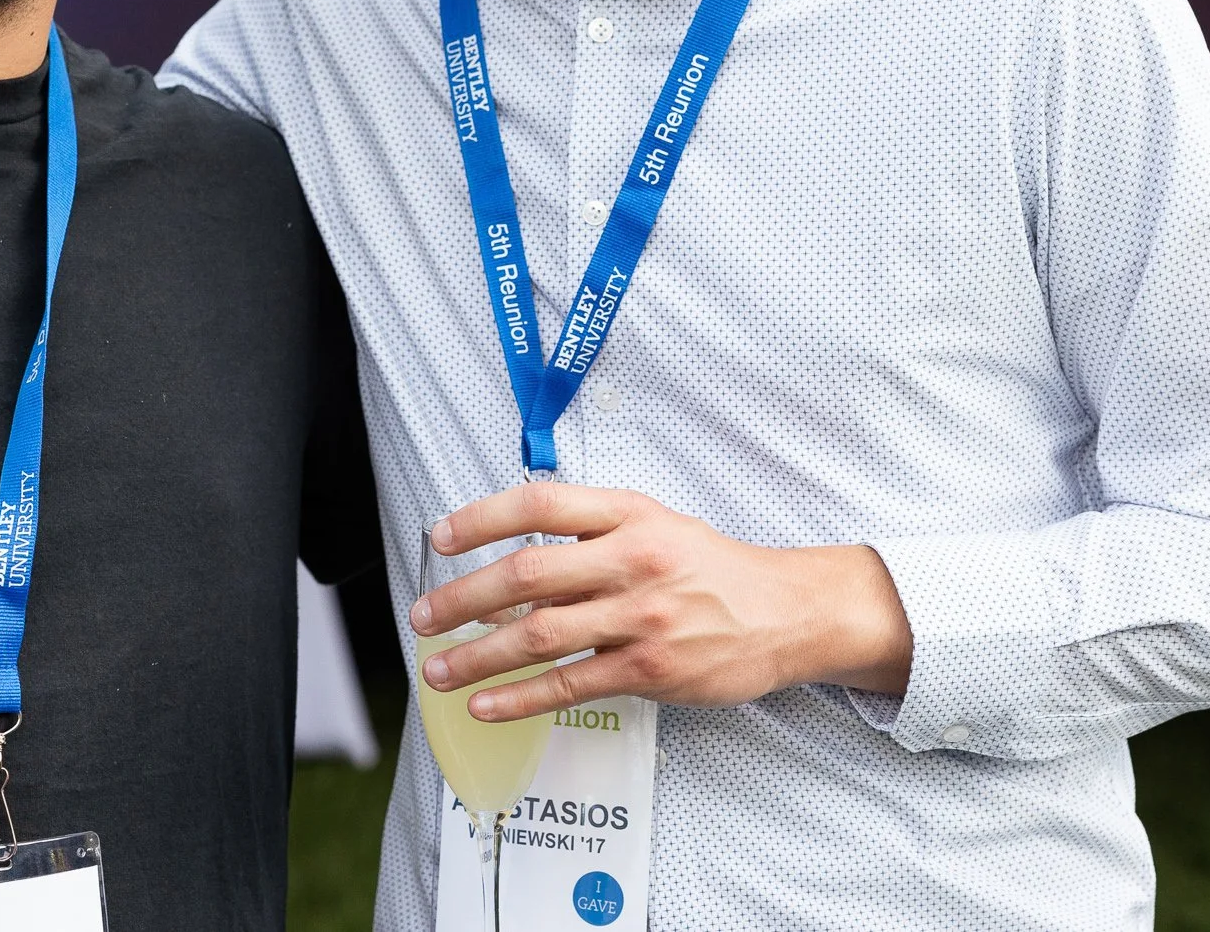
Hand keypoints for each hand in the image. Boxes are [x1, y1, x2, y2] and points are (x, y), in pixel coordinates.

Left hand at [407, 484, 912, 720]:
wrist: (787, 612)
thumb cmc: (711, 568)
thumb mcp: (655, 525)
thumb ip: (590, 536)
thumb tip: (509, 568)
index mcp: (628, 513)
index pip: (541, 505)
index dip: (482, 518)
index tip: (440, 537)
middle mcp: (632, 558)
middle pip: (527, 573)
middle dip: (463, 597)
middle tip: (423, 616)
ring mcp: (641, 616)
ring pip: (538, 634)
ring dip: (476, 654)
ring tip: (438, 668)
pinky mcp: (650, 668)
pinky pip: (569, 683)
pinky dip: (519, 697)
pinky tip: (486, 704)